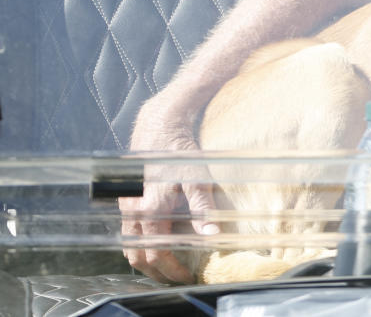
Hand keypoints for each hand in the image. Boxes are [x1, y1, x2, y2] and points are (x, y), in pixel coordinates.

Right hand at [120, 104, 218, 283]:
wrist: (159, 128)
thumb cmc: (181, 153)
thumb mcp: (198, 178)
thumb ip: (204, 208)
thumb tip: (213, 235)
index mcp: (150, 210)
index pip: (157, 252)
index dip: (172, 268)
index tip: (187, 275)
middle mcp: (132, 212)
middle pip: (138, 256)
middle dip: (156, 272)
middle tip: (175, 277)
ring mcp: (125, 207)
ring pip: (128, 246)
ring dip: (144, 261)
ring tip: (165, 268)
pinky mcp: (124, 201)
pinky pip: (126, 233)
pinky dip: (137, 246)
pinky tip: (152, 245)